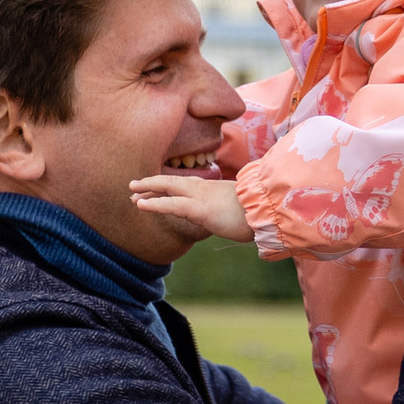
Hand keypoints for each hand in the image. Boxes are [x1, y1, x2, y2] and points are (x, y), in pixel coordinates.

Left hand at [125, 169, 250, 244]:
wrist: (272, 212)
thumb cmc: (262, 214)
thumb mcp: (246, 211)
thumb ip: (236, 213)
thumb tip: (241, 222)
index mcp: (215, 189)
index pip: (187, 185)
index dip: (170, 186)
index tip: (156, 188)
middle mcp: (206, 189)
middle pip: (174, 182)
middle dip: (153, 183)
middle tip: (134, 186)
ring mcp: (202, 198)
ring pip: (169, 188)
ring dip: (148, 189)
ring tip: (130, 191)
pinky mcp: (201, 210)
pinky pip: (172, 205)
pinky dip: (154, 203)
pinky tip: (140, 204)